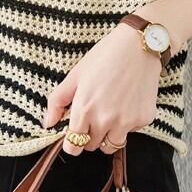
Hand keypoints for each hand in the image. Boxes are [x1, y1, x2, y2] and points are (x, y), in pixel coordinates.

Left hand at [43, 24, 162, 155]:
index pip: (73, 146)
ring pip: (111, 145)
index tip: (74, 136)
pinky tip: (126, 102)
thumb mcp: (75, 75)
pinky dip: (127, 123)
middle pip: (92, 146)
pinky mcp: (143, 119)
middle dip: (89, 136)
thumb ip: (58, 101)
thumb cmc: (104, 56)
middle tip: (92, 116)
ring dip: (107, 135)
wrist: (139, 45)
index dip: (71, 144)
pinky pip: (130, 132)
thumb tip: (48, 124)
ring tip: (109, 114)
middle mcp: (105, 120)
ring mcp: (126, 121)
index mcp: (85, 109)